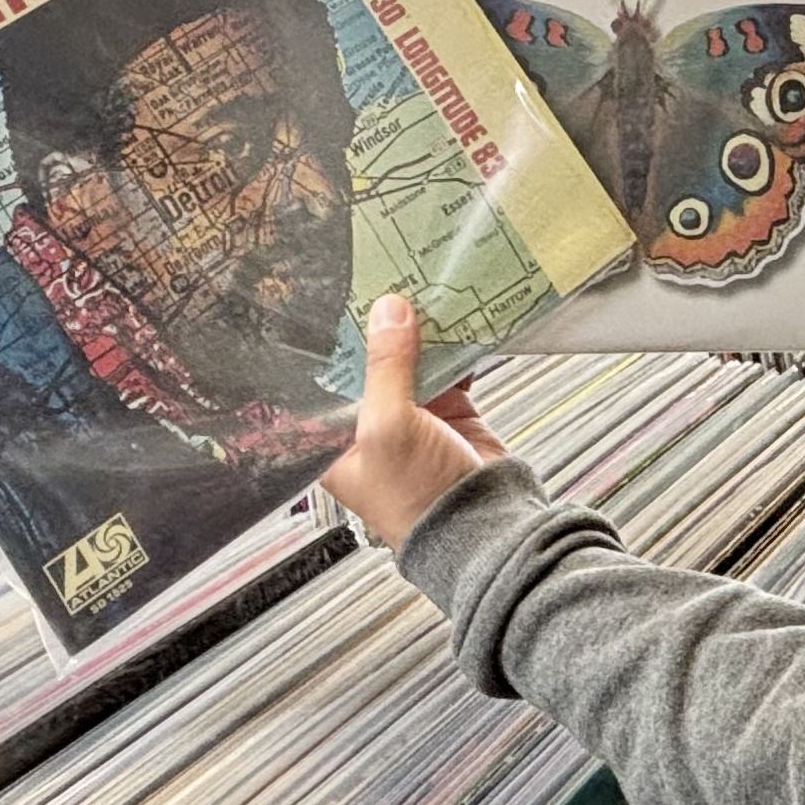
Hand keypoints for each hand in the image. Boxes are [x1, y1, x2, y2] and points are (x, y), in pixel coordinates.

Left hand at [322, 294, 505, 551]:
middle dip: (376, 326)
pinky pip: (449, 369)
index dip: (326, 342)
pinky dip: (455, 346)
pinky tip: (456, 316)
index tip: (333, 296)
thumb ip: (386, 367)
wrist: (484, 527)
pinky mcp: (451, 413)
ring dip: (418, 331)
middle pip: (367, 364)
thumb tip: (388, 310)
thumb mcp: (388, 427)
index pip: (320, 381)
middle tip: (380, 277)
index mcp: (334, 440)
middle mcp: (368, 426)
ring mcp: (412, 418)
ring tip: (419, 286)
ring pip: (411, 361)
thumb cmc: (417, 497)